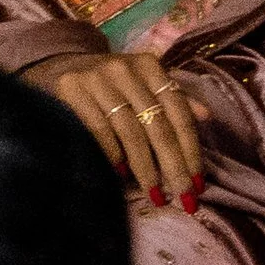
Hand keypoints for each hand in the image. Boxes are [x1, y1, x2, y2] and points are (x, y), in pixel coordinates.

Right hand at [27, 50, 205, 210]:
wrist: (58, 66)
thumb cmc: (110, 84)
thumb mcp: (143, 84)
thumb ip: (173, 100)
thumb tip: (207, 117)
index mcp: (149, 65)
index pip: (178, 113)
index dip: (191, 150)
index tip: (197, 183)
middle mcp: (124, 68)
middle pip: (157, 126)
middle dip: (173, 166)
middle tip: (183, 198)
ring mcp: (97, 78)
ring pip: (130, 132)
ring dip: (145, 169)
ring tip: (154, 194)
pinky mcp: (72, 89)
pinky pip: (99, 131)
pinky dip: (112, 155)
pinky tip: (121, 175)